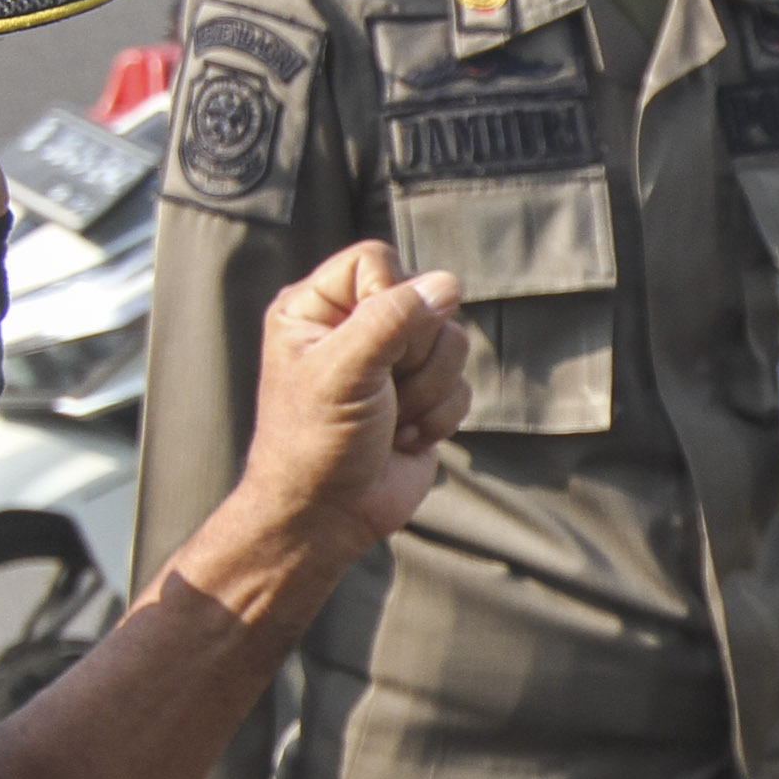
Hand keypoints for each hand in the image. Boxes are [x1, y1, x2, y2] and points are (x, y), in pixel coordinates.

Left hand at [240, 242, 469, 551]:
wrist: (328, 517)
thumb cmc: (316, 443)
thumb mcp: (344, 370)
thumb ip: (394, 318)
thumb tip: (447, 284)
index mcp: (317, 307)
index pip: (377, 261)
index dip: (391, 296)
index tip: (373, 344)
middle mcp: (356, 327)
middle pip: (426, 301)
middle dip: (413, 356)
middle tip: (379, 392)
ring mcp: (394, 363)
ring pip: (453, 343)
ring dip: (427, 391)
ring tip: (390, 419)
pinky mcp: (424, 397)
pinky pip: (462, 385)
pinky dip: (438, 417)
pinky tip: (403, 438)